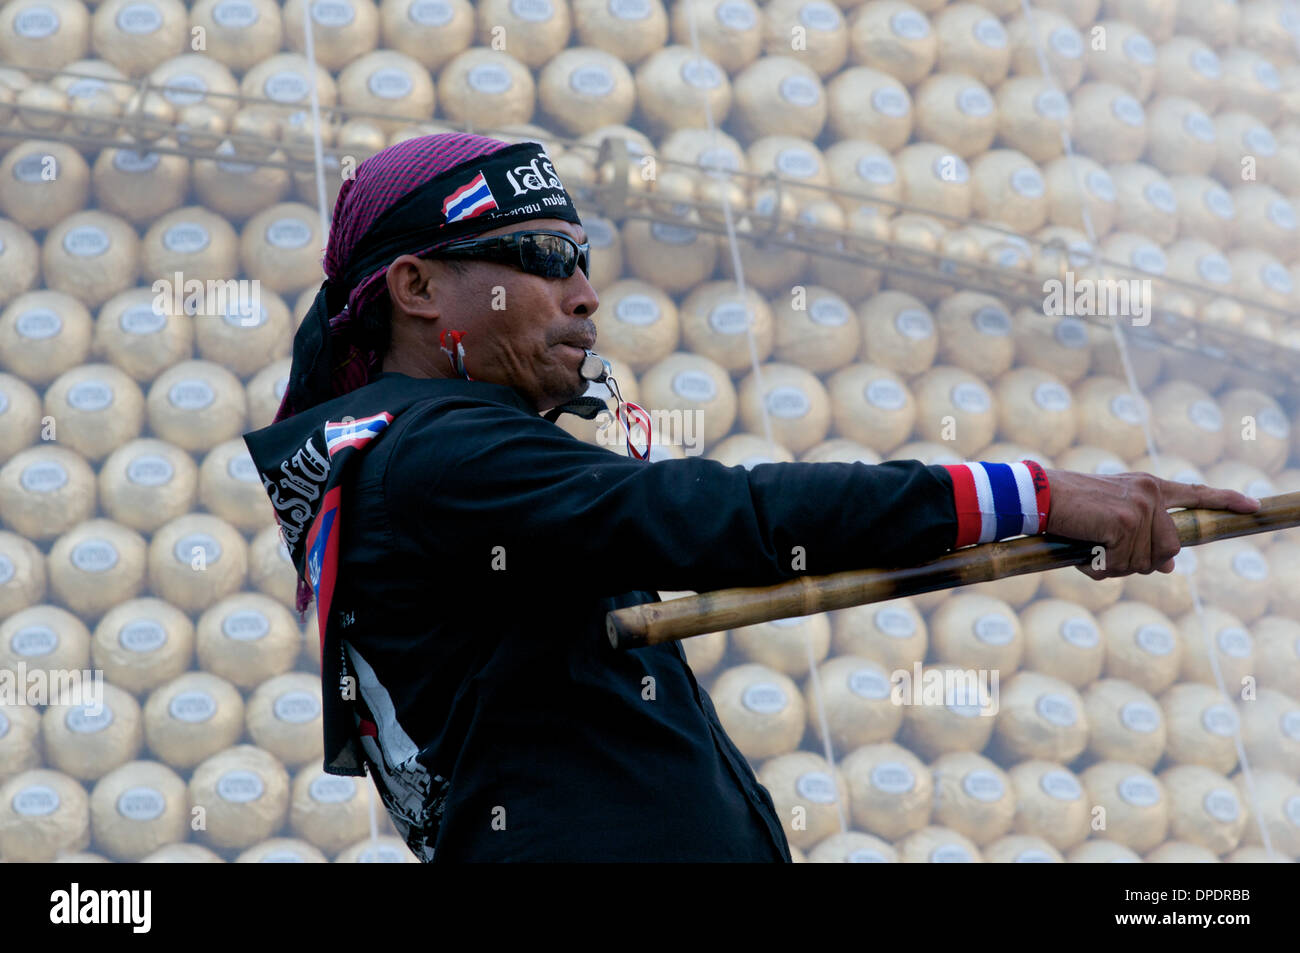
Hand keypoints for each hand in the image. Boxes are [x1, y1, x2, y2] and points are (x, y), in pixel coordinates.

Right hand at [1042, 469, 1260, 578]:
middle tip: (1107, 556)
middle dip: (1140, 562)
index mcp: (1149, 487)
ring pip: (1143, 561)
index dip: (1226, 501)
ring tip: (1089, 551)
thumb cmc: (1068, 509)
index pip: (1195, 494)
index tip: (1252, 506)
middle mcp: (1151, 494)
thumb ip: (1142, 538)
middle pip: (1168, 549)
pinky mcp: (1125, 522)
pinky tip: (1084, 555)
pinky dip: (1099, 567)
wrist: (1038, 496)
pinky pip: (1121, 563)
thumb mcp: (1110, 521)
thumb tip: (1169, 566)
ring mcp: (1140, 508)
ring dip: (1114, 566)